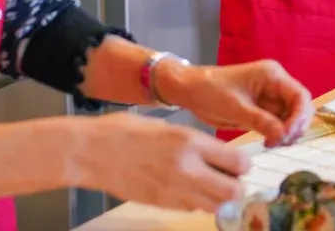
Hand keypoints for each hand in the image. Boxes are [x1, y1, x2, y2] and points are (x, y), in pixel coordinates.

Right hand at [73, 111, 248, 211]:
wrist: (91, 151)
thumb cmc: (126, 130)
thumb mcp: (167, 126)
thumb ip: (195, 142)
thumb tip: (218, 154)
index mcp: (189, 141)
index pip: (237, 162)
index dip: (243, 164)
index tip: (239, 163)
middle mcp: (187, 169)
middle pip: (232, 190)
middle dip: (236, 186)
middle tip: (230, 178)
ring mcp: (173, 191)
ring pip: (215, 206)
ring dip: (219, 198)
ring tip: (211, 186)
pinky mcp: (160, 204)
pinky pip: (191, 209)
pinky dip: (196, 203)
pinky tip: (188, 190)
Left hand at [160, 60, 313, 146]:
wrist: (189, 90)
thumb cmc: (210, 92)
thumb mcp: (235, 108)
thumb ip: (261, 121)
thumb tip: (283, 136)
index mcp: (272, 75)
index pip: (300, 96)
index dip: (299, 118)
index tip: (287, 136)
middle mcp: (275, 84)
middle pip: (299, 107)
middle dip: (295, 127)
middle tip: (279, 144)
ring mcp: (270, 96)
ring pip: (291, 117)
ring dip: (287, 132)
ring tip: (271, 144)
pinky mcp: (262, 108)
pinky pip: (278, 122)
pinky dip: (278, 134)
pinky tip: (268, 142)